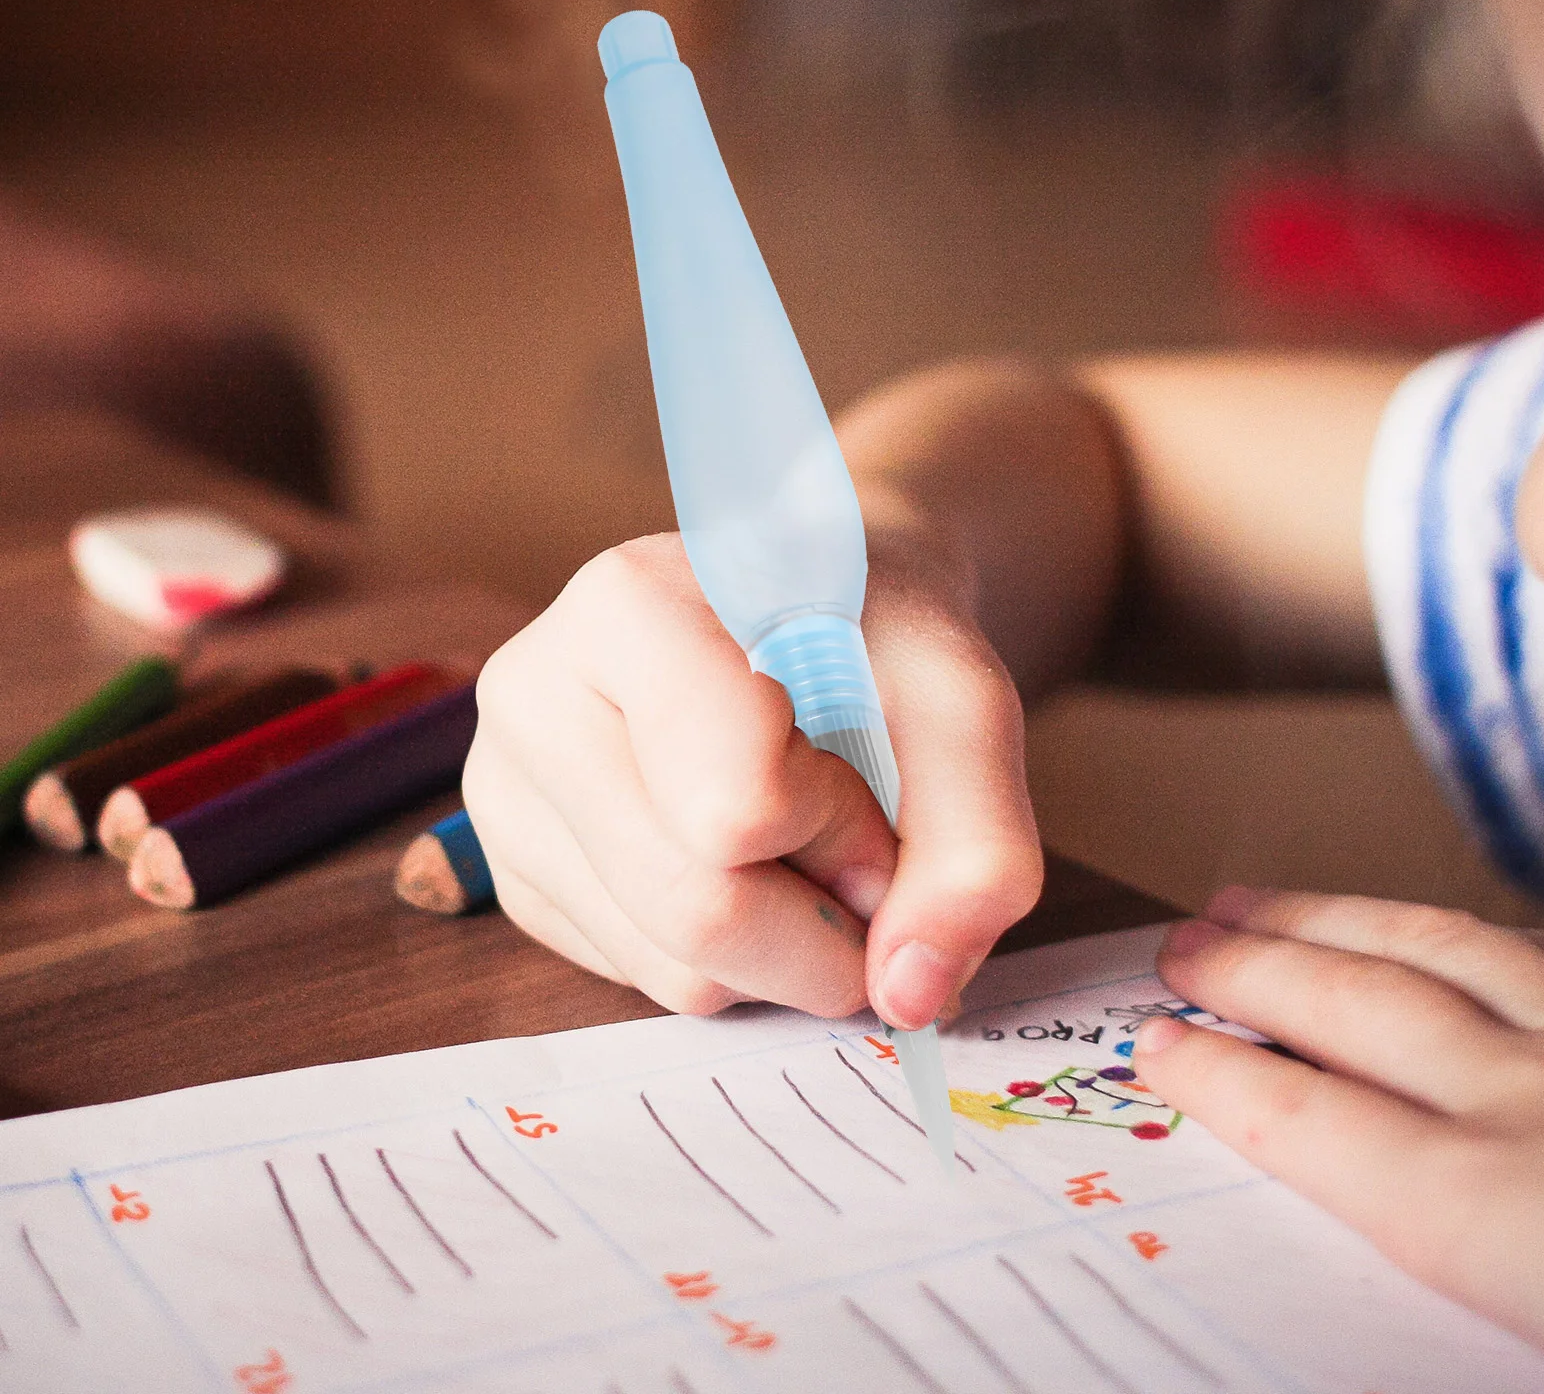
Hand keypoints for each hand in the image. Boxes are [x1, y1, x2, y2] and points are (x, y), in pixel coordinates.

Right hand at [463, 531, 1041, 1024]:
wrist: (816, 619)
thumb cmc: (878, 641)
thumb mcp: (965, 702)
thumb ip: (977, 844)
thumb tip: (909, 993)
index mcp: (629, 608)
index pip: (737, 808)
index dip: (846, 831)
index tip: (876, 782)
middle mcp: (536, 694)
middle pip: (696, 908)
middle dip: (825, 924)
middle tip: (868, 860)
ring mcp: (507, 789)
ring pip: (671, 967)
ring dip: (784, 947)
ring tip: (800, 843)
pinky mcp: (515, 871)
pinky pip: (640, 981)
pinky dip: (731, 958)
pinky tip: (741, 864)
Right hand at [1133, 888, 1543, 1376]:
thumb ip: (1444, 1256)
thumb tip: (1372, 1223)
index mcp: (1494, 1212)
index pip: (1305, 1120)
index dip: (1213, 1077)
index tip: (1154, 1044)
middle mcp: (1533, 1097)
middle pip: (1349, 1004)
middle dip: (1247, 969)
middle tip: (1179, 944)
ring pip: (1438, 945)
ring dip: (1329, 917)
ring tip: (1257, 902)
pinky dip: (1472, 931)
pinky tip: (1443, 928)